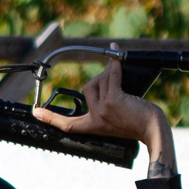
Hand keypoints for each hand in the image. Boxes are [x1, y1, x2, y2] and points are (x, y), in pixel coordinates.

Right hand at [35, 58, 174, 169]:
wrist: (153, 130)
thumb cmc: (139, 124)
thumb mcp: (115, 118)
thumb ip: (103, 106)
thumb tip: (99, 80)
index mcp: (93, 127)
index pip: (68, 124)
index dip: (51, 118)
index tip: (35, 113)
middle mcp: (95, 118)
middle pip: (88, 88)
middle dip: (101, 81)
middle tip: (118, 88)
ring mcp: (103, 110)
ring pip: (99, 81)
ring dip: (111, 76)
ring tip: (127, 89)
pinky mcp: (114, 100)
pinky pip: (111, 75)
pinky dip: (115, 66)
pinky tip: (118, 58)